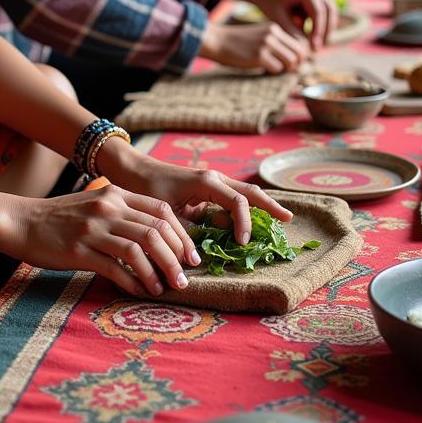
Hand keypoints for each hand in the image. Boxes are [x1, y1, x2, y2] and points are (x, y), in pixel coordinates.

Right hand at [14, 184, 198, 295]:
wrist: (23, 222)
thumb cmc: (62, 217)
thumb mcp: (96, 204)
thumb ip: (123, 213)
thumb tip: (157, 237)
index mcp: (116, 194)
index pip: (161, 210)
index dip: (181, 235)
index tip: (191, 256)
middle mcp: (108, 207)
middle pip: (155, 231)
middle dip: (176, 257)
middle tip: (185, 278)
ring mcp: (94, 229)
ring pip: (139, 249)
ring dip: (159, 272)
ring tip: (167, 288)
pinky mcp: (80, 251)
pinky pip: (115, 268)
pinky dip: (133, 282)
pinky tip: (140, 291)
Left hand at [100, 149, 292, 250]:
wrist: (132, 171)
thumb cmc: (146, 189)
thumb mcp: (167, 212)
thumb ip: (190, 230)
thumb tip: (208, 251)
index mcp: (207, 182)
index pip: (238, 202)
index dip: (244, 223)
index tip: (242, 244)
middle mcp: (214, 179)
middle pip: (249, 192)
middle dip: (269, 206)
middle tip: (288, 219)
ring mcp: (211, 184)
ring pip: (243, 194)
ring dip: (260, 207)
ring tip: (279, 219)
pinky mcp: (206, 191)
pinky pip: (230, 200)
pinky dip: (243, 211)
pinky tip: (251, 223)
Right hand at [200, 20, 310, 72]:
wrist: (216, 40)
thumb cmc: (237, 41)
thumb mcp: (259, 35)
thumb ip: (276, 42)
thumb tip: (295, 59)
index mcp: (274, 27)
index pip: (300, 42)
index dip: (300, 54)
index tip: (291, 61)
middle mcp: (273, 34)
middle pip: (300, 52)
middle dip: (296, 63)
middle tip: (285, 68)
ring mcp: (266, 44)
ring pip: (291, 61)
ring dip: (285, 69)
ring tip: (274, 68)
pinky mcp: (259, 56)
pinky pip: (277, 69)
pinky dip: (273, 72)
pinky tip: (263, 68)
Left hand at [251, 0, 338, 50]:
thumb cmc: (265, 1)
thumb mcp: (277, 17)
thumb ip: (292, 31)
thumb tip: (308, 48)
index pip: (318, 11)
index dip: (318, 31)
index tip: (313, 46)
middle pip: (329, 9)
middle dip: (326, 30)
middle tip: (318, 47)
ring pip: (329, 9)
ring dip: (325, 26)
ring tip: (316, 44)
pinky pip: (322, 8)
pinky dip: (319, 22)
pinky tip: (312, 37)